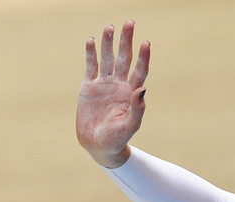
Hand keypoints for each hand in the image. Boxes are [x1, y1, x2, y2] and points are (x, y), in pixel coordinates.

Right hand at [77, 21, 149, 167]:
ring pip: (107, 58)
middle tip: (129, 23)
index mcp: (131, 93)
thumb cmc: (117, 139)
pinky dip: (91, 54)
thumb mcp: (129, 126)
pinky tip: (91, 40)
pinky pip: (90, 67)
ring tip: (109, 26)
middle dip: (126, 41)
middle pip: (124, 58)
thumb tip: (142, 89)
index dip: (143, 57)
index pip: (139, 70)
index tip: (146, 43)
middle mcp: (119, 85)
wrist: (98, 146)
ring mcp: (104, 85)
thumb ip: (137, 109)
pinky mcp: (89, 87)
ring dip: (108, 43)